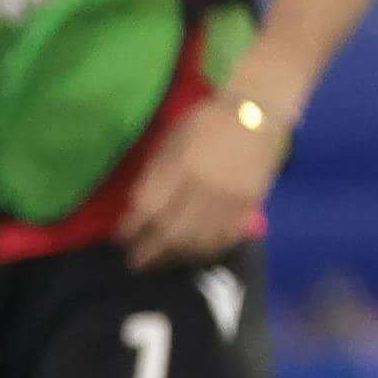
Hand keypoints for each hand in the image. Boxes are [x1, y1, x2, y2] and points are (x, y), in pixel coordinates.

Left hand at [117, 91, 286, 266]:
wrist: (257, 113)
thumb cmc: (206, 121)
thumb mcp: (172, 140)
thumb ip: (156, 173)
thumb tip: (139, 207)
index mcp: (182, 167)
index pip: (150, 207)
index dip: (132, 228)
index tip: (120, 240)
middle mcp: (206, 188)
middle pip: (172, 231)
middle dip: (150, 251)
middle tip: (134, 263)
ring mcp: (232, 200)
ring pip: (199, 240)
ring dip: (176, 256)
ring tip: (160, 263)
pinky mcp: (251, 206)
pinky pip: (226, 237)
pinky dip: (206, 250)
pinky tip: (192, 256)